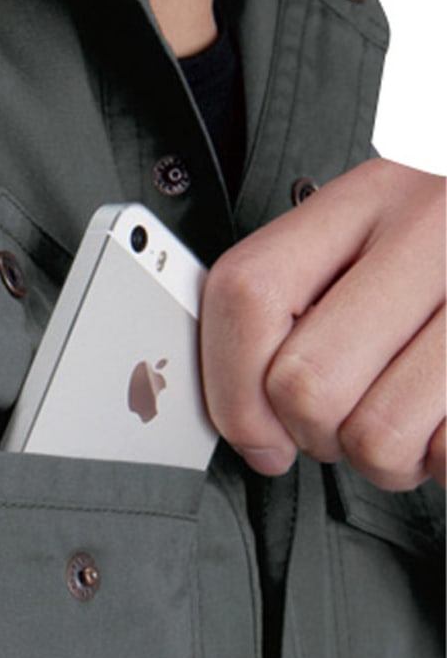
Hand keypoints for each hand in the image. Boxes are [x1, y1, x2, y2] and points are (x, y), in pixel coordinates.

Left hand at [200, 158, 445, 490]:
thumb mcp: (379, 248)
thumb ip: (297, 310)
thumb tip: (251, 429)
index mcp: (371, 197)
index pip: (247, 294)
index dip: (231, 389)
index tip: (260, 438)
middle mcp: (436, 225)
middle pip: (306, 384)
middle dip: (316, 435)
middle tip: (353, 423)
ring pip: (379, 434)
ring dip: (389, 460)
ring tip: (418, 425)